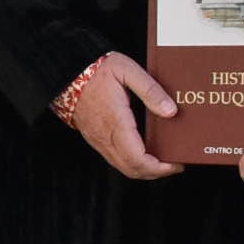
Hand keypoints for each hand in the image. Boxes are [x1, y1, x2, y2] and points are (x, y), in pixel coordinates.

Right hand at [65, 53, 184, 180]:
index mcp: (116, 123)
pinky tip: (144, 152)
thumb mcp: (127, 70)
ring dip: (145, 170)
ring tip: (163, 160)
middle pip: (133, 170)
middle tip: (175, 164)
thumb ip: (150, 90)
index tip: (177, 163)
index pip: (139, 159)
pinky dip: (133, 163)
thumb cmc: (96, 70)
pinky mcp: (95, 139)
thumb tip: (170, 111)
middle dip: (157, 173)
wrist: (66, 73)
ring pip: (124, 167)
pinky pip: (115, 159)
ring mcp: (98, 140)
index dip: (161, 168)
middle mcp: (105, 137)